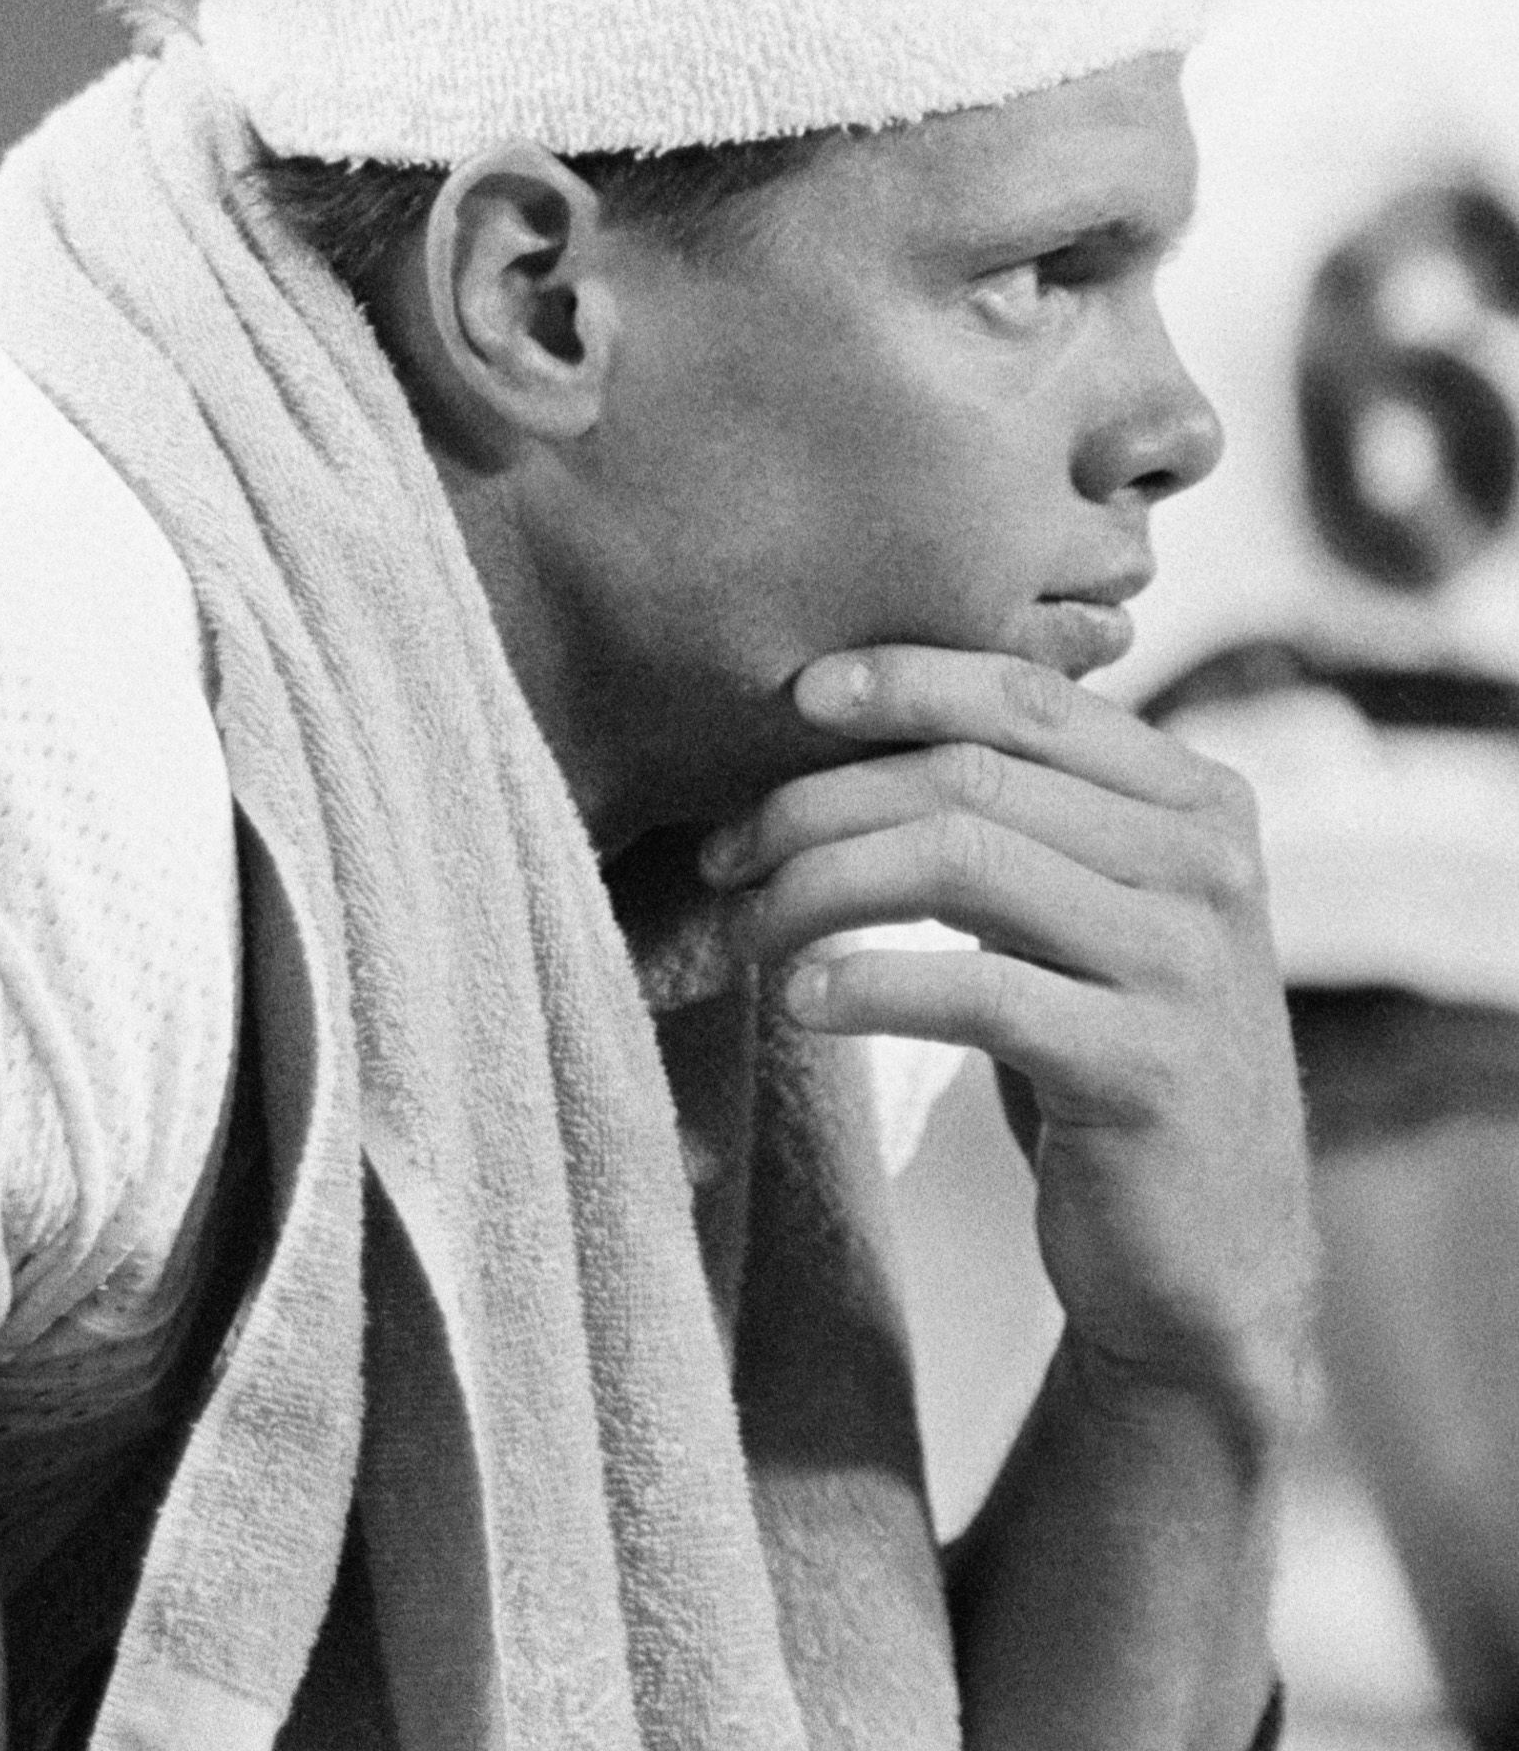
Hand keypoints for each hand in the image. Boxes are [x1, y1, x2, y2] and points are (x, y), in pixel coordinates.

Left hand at [701, 644, 1314, 1423]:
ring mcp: (1185, 965)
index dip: (899, 679)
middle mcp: (1209, 864)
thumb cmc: (1101, 1056)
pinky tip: (802, 1000)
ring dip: (817, 888)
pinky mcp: (1147, 1069)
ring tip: (746, 931)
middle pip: (968, 775)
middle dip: (816, 803)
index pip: (1026, 694)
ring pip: (958, 860)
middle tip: (724, 854)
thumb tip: (832, 720)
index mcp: (1196, 800)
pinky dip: (865, 983)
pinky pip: (976, 991)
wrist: (1204, 1253)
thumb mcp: (1076, 914)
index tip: (790, 696)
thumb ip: (1016, 818)